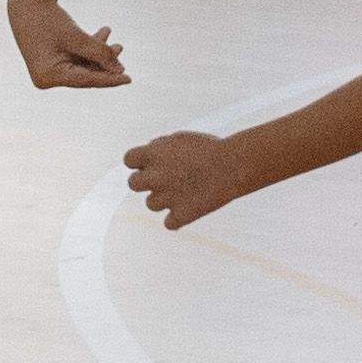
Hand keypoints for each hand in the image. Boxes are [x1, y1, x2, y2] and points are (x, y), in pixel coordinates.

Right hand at [8, 0, 128, 89]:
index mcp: (48, 76)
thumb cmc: (48, 18)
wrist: (27, 0)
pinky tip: (103, 33)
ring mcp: (49, 70)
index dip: (109, 79)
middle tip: (121, 49)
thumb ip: (99, 53)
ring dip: (99, 54)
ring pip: (83, 65)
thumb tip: (120, 70)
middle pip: (85, 74)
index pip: (85, 80)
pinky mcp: (51, 61)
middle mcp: (47, 77)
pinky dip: (89, 48)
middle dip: (104, 62)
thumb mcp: (76, 36)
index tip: (129, 79)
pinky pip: (76, 58)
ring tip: (116, 42)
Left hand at [124, 130, 256, 229]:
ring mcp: (166, 197)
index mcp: (151, 154)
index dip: (140, 162)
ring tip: (186, 190)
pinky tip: (190, 208)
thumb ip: (159, 147)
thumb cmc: (209, 148)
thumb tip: (147, 155)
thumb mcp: (180, 139)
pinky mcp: (180, 215)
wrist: (233, 166)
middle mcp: (153, 177)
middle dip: (146, 182)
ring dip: (164, 199)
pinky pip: (169, 223)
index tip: (154, 163)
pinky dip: (178, 219)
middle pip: (133, 184)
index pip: (128, 160)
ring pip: (151, 204)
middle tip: (166, 180)